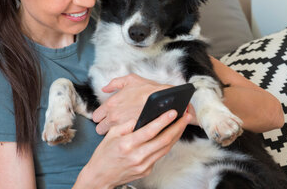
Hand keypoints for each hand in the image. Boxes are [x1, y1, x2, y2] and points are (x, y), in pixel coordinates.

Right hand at [74, 109, 191, 188]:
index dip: (163, 121)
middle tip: (186, 116)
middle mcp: (137, 156)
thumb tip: (143, 115)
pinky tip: (172, 135)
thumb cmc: (105, 153)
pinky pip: (160, 155)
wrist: (100, 176)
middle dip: (177, 126)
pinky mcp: (147, 170)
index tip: (173, 112)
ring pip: (165, 148)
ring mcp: (143, 165)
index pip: (150, 131)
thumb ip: (128, 124)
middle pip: (163, 140)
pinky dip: (167, 144)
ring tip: (182, 123)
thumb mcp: (111, 134)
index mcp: (127, 144)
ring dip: (176, 135)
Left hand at [92, 74, 170, 134]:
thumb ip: (114, 83)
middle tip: (115, 125)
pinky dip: (126, 136)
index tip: (108, 117)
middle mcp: (113, 117)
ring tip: (123, 130)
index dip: (101, 117)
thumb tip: (105, 88)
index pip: (96, 117)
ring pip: (110, 136)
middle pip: (100, 129)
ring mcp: (122, 127)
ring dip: (115, 133)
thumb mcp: (130, 80)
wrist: (165, 100)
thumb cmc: (148, 90)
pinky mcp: (132, 134)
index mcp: (110, 104)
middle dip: (106, 127)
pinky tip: (131, 133)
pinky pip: (123, 139)